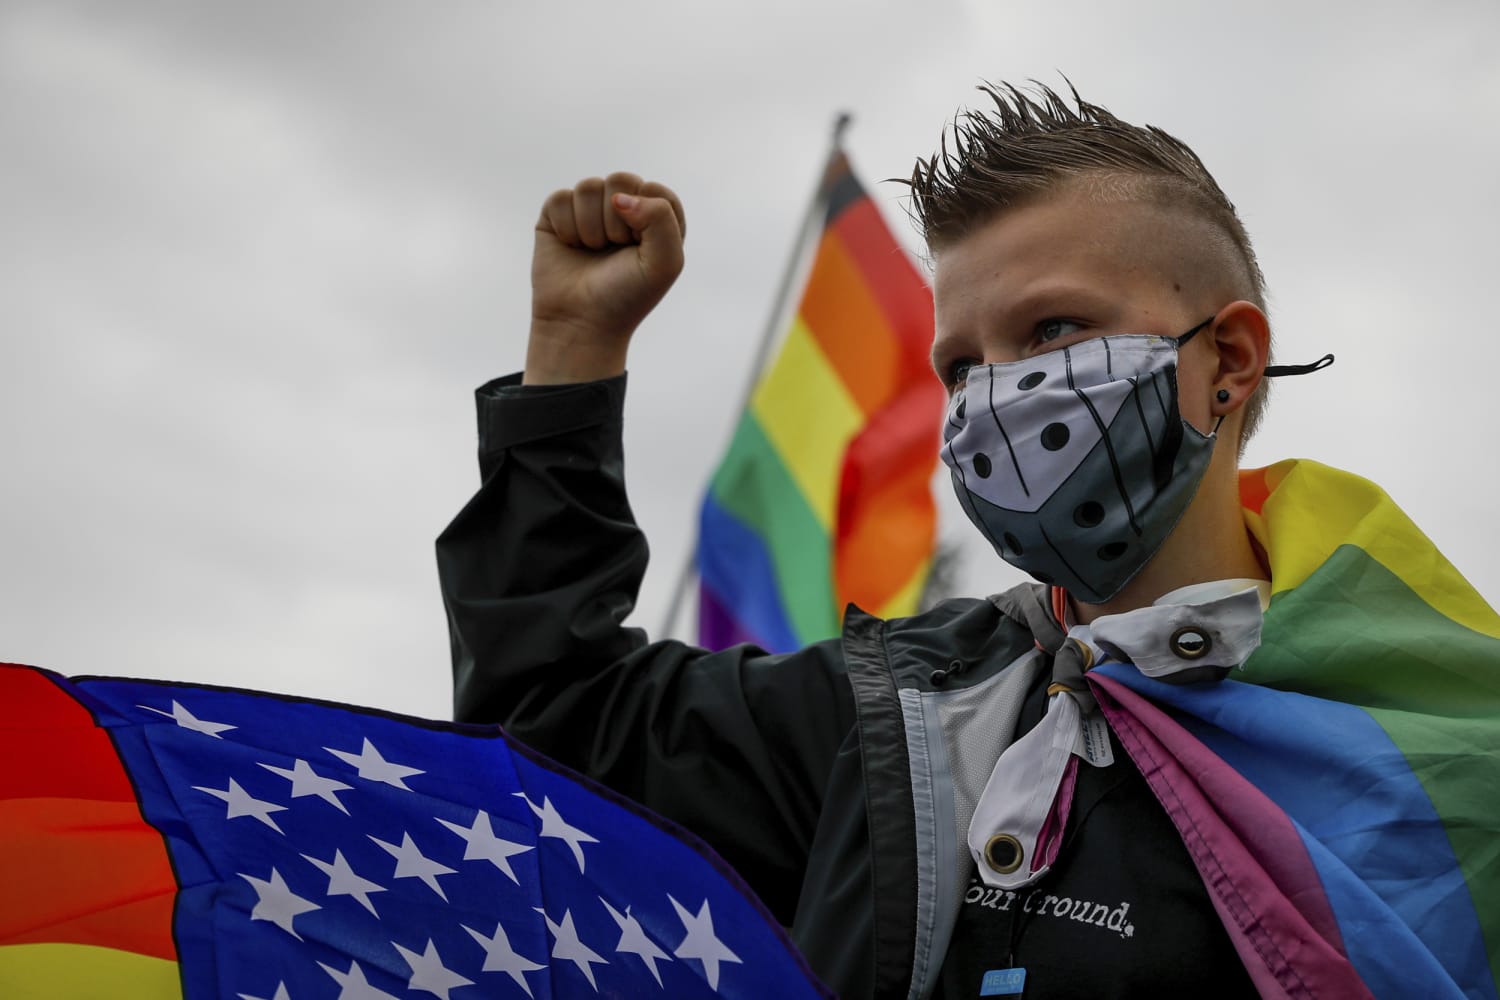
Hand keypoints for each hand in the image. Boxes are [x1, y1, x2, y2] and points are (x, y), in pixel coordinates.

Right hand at [525, 172, 685, 384]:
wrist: (581, 322)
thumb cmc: (627, 295)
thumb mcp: (665, 262)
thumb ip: (662, 218)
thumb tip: (619, 197)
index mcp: (655, 215)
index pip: (654, 190)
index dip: (646, 220)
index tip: (639, 251)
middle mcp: (624, 207)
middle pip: (620, 179)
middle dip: (617, 222)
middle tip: (614, 250)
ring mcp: (589, 208)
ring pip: (589, 187)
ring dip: (591, 228)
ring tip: (592, 252)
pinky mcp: (557, 213)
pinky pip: (561, 198)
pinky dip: (567, 228)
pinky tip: (571, 248)